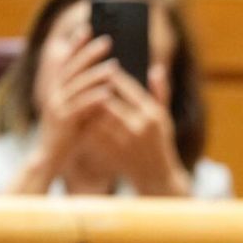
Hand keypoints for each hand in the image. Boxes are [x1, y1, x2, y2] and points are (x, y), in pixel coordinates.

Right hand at [11, 29, 115, 193]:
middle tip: (108, 40)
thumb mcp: (75, 109)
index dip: (74, 43)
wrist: (50, 157)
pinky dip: (94, 97)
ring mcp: (56, 106)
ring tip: (115, 66)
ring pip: (77, 85)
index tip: (87, 27)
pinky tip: (108, 92)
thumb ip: (85, 93)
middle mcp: (53, 93)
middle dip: (89, 52)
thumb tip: (107, 76)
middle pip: (72, 67)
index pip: (65, 60)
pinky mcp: (63, 121)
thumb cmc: (67, 133)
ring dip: (96, 74)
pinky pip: (80, 106)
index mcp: (55, 88)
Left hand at [82, 63, 191, 195]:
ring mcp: (125, 141)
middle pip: (108, 100)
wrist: (156, 176)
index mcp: (153, 115)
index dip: (112, 75)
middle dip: (95, 89)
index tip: (102, 66)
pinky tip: (78, 116)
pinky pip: (93, 133)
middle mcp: (140, 127)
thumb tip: (156, 68)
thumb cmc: (160, 144)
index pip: (128, 88)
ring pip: (97, 117)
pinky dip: (84, 123)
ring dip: (86, 106)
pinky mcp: (113, 152)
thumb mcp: (165, 118)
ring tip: (77, 95)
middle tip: (83, 78)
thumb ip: (160, 93)